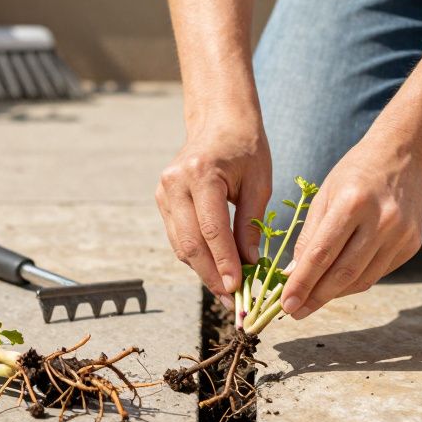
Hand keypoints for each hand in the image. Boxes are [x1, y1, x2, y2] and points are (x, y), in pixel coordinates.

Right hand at [156, 108, 271, 300]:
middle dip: (211, 275)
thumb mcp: (259, 183)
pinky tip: (214, 270)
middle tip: (232, 299)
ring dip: (202, 271)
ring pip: (180, 245)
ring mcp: (163, 191)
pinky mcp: (162, 199)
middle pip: (190, 243)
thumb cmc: (246, 148)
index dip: (224, 263)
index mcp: (201, 173)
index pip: (212, 229)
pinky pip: (178, 237)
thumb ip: (251, 224)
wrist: (218, 122)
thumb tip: (251, 265)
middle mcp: (175, 183)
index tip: (238, 287)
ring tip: (226, 291)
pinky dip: (195, 256)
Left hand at [280, 130, 421, 318]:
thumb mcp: (325, 194)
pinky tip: (338, 284)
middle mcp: (381, 220)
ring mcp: (400, 234)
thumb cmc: (356, 172)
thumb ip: (309, 236)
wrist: (406, 155)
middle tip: (294, 312)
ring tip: (312, 301)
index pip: (322, 253)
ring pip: (363, 279)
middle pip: (344, 273)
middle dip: (316, 297)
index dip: (302, 283)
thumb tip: (293, 276)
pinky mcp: (412, 244)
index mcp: (353, 202)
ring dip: (334, 294)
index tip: (285, 304)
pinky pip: (378, 273)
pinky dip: (355, 282)